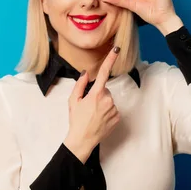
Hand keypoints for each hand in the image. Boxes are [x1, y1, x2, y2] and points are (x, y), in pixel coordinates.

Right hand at [63, 47, 120, 162]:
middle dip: (98, 95)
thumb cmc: (76, 120)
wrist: (83, 140)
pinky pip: (113, 110)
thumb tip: (86, 73)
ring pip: (109, 100)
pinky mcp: (118, 117)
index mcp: (96, 94)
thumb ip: (80, 85)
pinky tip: (100, 119)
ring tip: (93, 115)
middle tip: (88, 107)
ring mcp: (114, 109)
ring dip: (103, 104)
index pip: (104, 73)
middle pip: (105, 90)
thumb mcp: (73, 101)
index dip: (110, 59)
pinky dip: (107, 112)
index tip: (117, 49)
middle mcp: (108, 100)